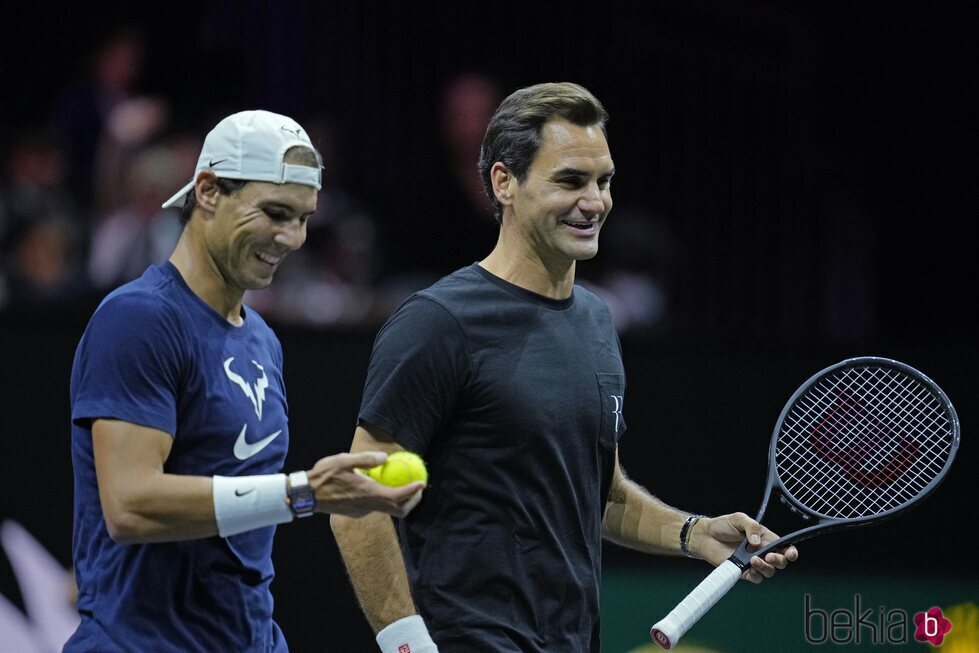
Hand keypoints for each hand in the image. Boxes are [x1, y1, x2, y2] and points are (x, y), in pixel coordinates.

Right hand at [307, 451, 424, 517]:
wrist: (306, 495)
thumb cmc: (323, 476)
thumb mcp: (344, 460)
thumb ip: (366, 459)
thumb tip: (385, 458)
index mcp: (367, 493)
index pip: (397, 496)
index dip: (412, 491)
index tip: (422, 483)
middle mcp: (368, 505)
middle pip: (398, 510)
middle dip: (412, 501)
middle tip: (419, 488)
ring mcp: (362, 511)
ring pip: (388, 510)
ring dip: (400, 501)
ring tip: (405, 486)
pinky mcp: (356, 512)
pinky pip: (377, 507)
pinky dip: (387, 500)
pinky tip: (384, 487)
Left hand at [691, 512, 798, 583]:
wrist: (705, 536)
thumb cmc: (722, 526)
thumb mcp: (738, 519)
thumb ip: (750, 526)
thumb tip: (757, 542)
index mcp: (765, 538)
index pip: (784, 547)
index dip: (791, 552)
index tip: (790, 554)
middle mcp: (761, 552)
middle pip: (780, 562)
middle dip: (779, 561)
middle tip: (769, 556)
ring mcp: (753, 563)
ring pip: (769, 572)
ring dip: (765, 568)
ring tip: (753, 560)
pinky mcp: (743, 571)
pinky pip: (756, 578)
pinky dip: (756, 576)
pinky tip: (750, 569)